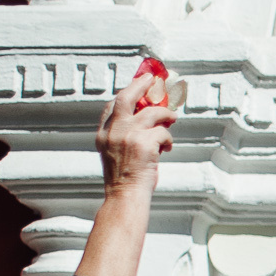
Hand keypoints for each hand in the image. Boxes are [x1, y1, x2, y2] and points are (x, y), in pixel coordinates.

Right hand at [96, 73, 173, 194]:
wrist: (125, 195)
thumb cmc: (125, 178)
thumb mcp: (115, 153)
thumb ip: (124, 136)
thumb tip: (148, 119)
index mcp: (103, 134)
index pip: (112, 106)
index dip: (126, 94)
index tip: (137, 87)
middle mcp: (113, 131)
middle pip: (126, 97)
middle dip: (140, 85)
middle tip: (152, 79)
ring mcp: (128, 135)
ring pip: (152, 112)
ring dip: (166, 114)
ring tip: (173, 118)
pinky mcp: (144, 143)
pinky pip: (163, 131)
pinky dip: (168, 139)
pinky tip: (167, 148)